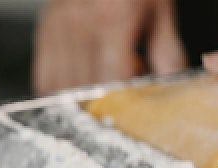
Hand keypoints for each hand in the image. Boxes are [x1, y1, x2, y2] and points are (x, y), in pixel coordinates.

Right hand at [33, 0, 186, 94]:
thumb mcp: (159, 8)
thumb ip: (166, 51)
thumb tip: (172, 85)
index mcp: (112, 20)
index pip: (112, 80)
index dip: (123, 101)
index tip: (134, 107)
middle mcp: (79, 27)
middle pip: (85, 90)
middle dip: (104, 105)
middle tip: (120, 101)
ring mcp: (57, 31)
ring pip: (62, 89)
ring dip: (81, 101)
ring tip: (101, 91)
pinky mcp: (44, 32)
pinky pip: (44, 79)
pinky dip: (59, 92)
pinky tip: (77, 88)